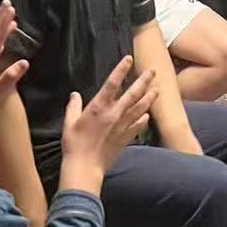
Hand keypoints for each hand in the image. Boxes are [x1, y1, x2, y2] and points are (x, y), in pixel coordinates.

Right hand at [60, 57, 157, 187]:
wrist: (85, 167)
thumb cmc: (74, 144)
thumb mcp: (69, 123)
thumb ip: (73, 107)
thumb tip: (75, 95)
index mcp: (99, 107)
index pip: (112, 83)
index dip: (121, 70)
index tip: (129, 59)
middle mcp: (114, 114)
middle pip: (133, 93)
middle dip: (143, 81)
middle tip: (153, 71)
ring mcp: (122, 126)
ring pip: (140, 108)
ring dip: (149, 98)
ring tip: (157, 90)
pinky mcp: (126, 138)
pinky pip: (138, 126)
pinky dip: (143, 119)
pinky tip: (147, 115)